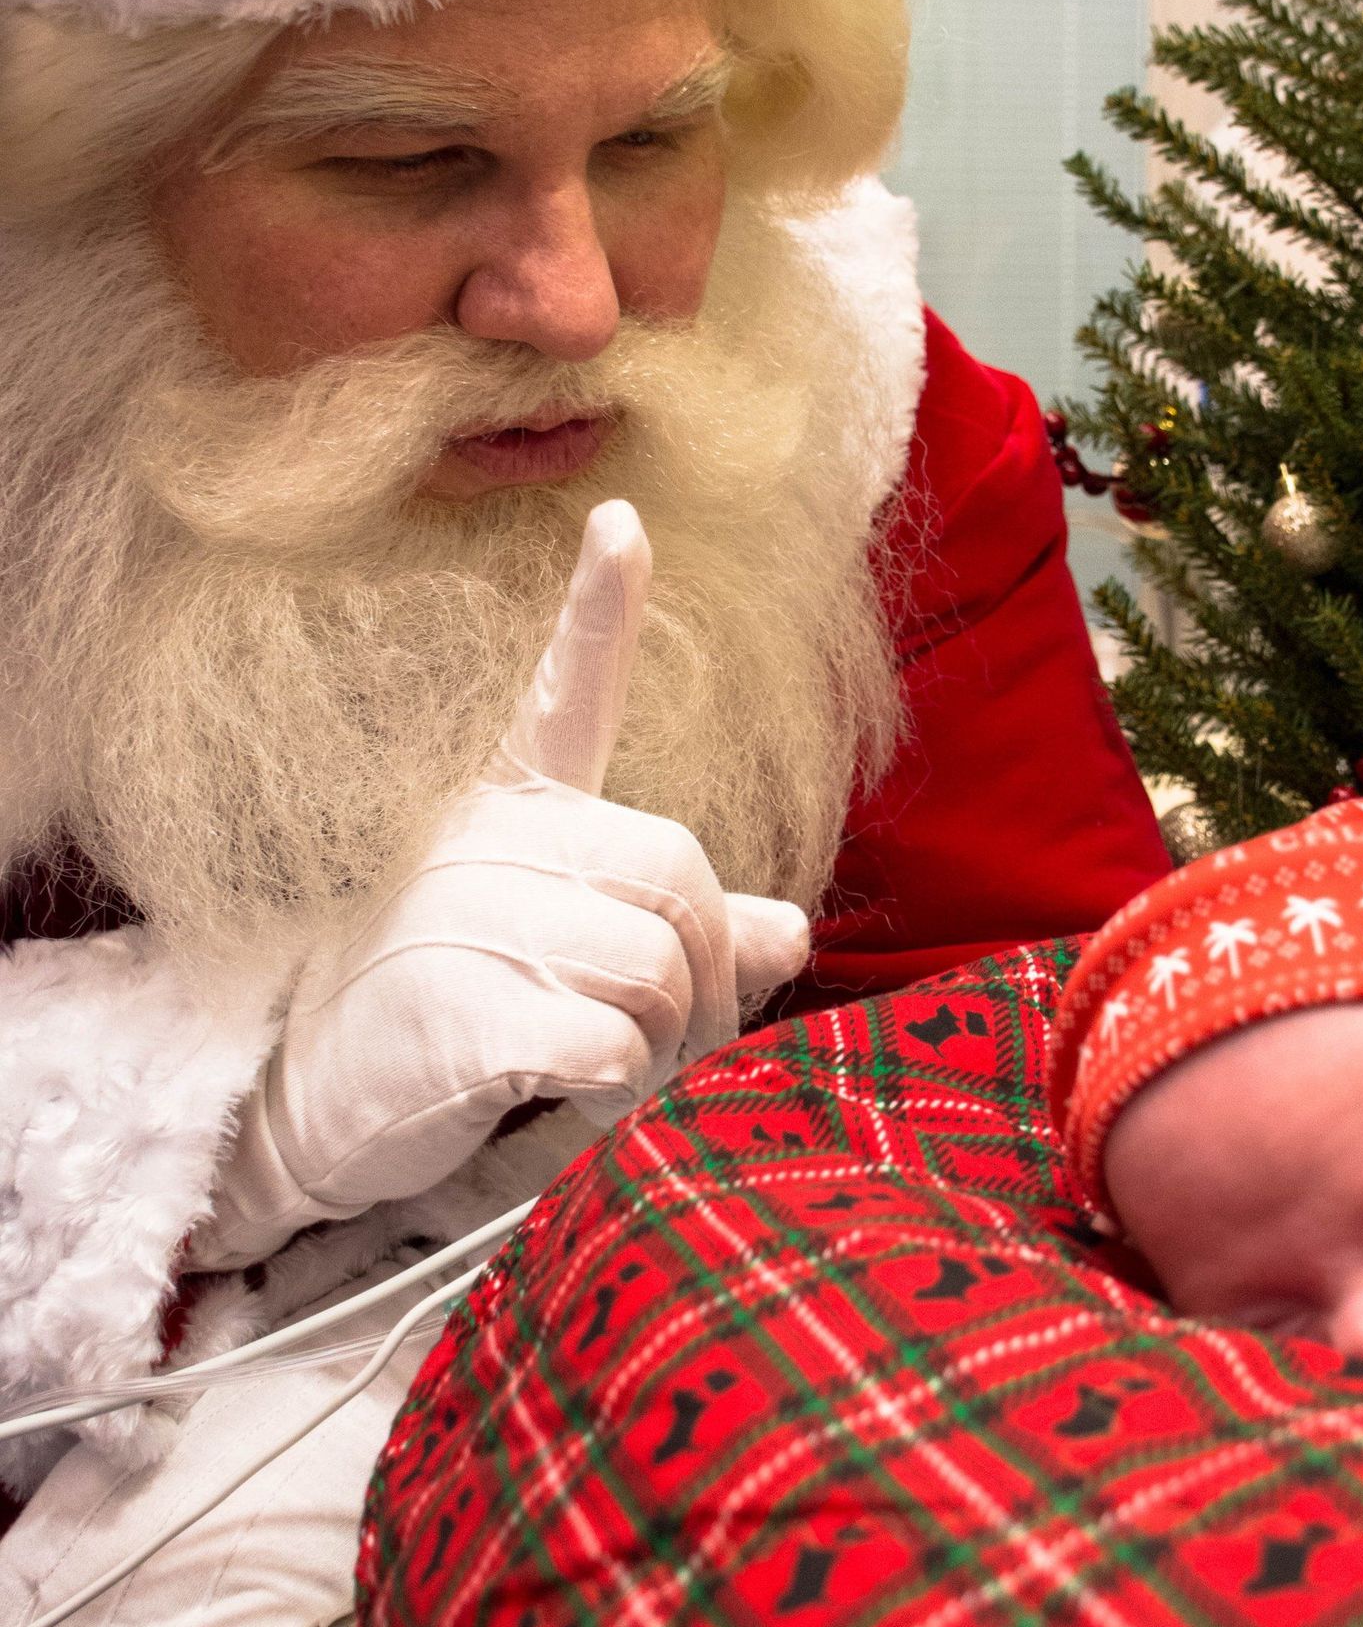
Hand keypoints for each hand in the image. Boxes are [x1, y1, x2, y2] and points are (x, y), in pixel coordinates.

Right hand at [191, 501, 808, 1270]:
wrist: (305, 1106)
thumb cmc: (454, 1014)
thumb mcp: (569, 955)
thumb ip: (684, 931)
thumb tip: (793, 930)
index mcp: (510, 810)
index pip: (562, 694)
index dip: (599, 609)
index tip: (624, 520)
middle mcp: (486, 844)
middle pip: (678, 870)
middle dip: (709, 971)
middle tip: (680, 1034)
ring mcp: (462, 924)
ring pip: (659, 962)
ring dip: (668, 1038)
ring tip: (620, 1066)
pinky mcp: (453, 1019)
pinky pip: (608, 1038)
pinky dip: (619, 1080)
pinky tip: (574, 1086)